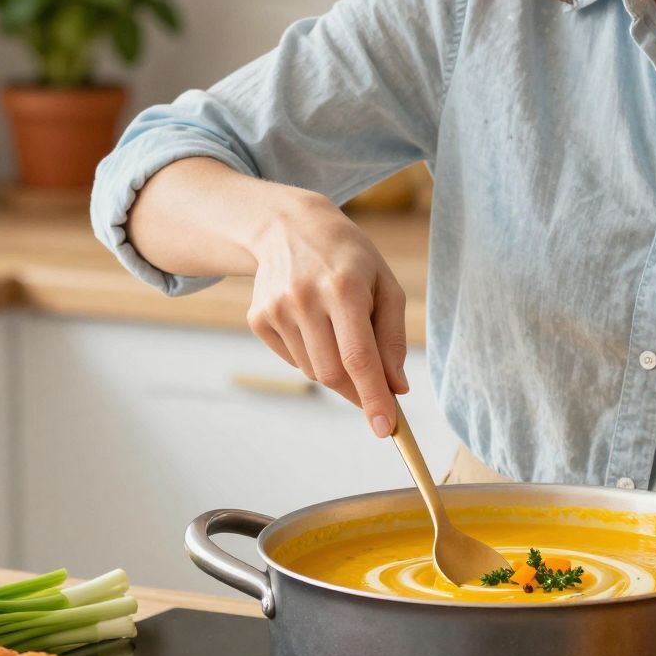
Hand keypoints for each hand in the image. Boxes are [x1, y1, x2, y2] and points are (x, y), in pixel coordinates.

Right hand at [246, 190, 409, 436]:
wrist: (288, 226)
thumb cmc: (349, 258)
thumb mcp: (384, 284)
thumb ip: (393, 337)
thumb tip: (396, 387)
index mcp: (343, 288)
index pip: (359, 357)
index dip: (373, 397)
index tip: (386, 429)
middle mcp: (304, 299)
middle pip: (333, 373)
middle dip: (358, 390)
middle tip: (375, 389)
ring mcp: (276, 310)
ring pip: (313, 371)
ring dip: (335, 368)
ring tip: (339, 330)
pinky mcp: (258, 319)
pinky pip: (293, 360)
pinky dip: (312, 355)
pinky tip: (314, 323)